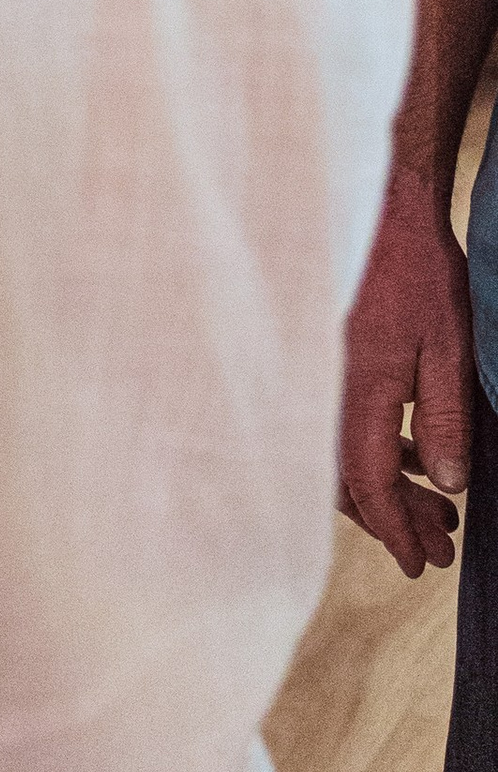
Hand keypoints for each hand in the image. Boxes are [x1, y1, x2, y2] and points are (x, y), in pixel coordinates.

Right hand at [338, 163, 475, 574]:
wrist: (376, 208)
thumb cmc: (414, 270)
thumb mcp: (447, 348)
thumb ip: (445, 419)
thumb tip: (448, 483)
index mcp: (358, 393)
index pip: (371, 485)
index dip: (397, 531)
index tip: (421, 564)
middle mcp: (327, 393)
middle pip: (351, 482)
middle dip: (398, 521)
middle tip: (440, 545)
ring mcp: (322, 379)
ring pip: (342, 458)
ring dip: (390, 490)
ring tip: (438, 506)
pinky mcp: (326, 366)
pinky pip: (341, 428)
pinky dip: (378, 454)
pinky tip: (416, 457)